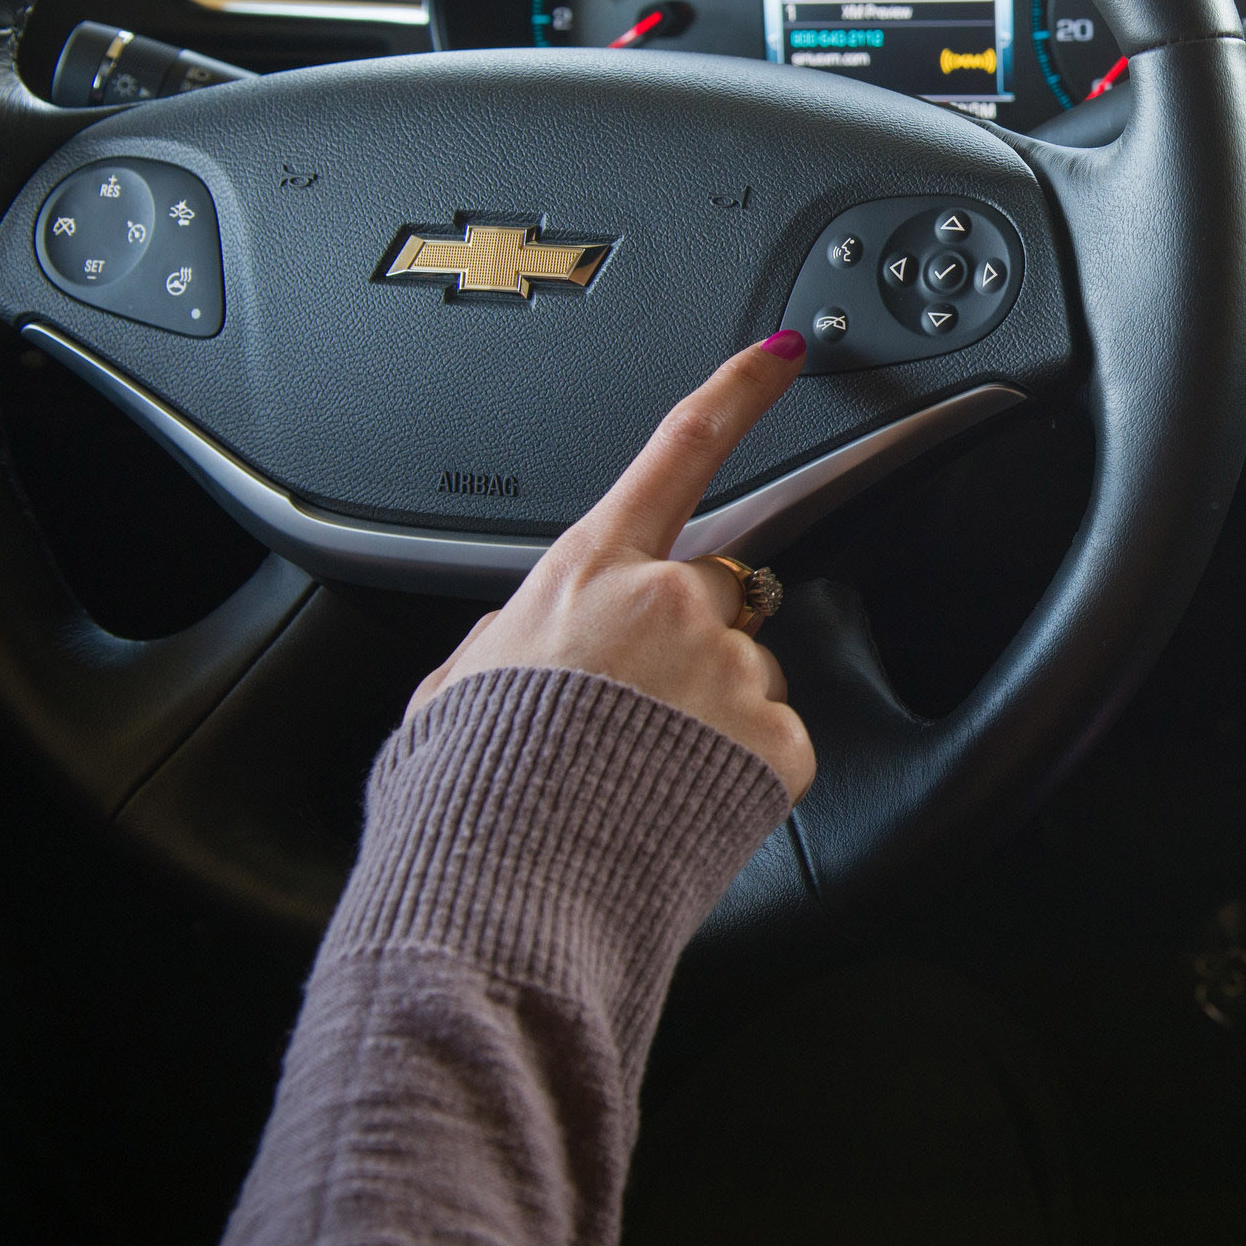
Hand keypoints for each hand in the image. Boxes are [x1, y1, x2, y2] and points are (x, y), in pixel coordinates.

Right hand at [408, 333, 815, 800]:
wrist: (506, 894)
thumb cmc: (470, 796)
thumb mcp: (460, 683)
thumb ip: (517, 633)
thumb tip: (532, 632)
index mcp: (589, 573)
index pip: (678, 453)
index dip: (739, 393)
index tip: (785, 352)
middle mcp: (669, 604)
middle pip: (715, 587)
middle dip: (690, 633)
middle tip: (633, 712)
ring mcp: (729, 671)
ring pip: (747, 670)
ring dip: (714, 708)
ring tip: (646, 771)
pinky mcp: (775, 743)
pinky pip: (772, 739)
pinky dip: (740, 769)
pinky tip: (682, 803)